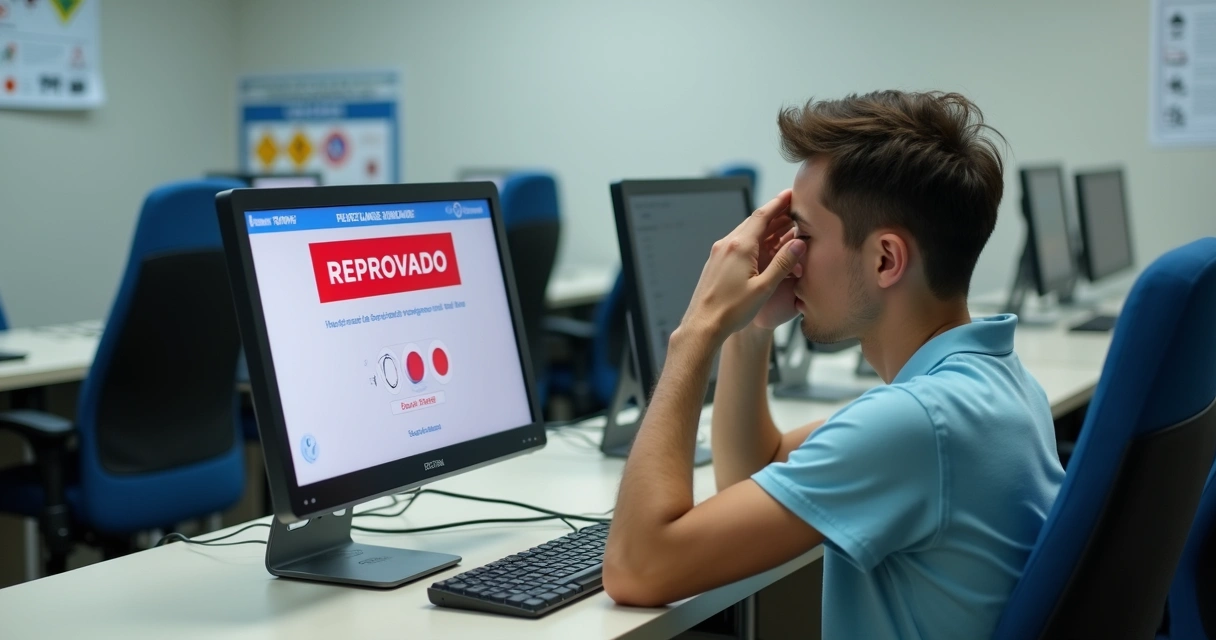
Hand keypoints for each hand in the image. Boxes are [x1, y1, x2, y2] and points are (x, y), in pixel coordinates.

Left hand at [678, 190, 806, 343]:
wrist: (702, 325)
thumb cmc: (732, 311)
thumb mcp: (764, 288)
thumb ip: (783, 264)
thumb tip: (798, 244)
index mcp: (740, 247)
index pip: (762, 216)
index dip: (779, 203)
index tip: (791, 194)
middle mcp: (726, 244)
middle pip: (754, 221)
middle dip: (775, 214)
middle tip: (792, 209)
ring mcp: (718, 253)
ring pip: (745, 232)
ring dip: (765, 228)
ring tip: (783, 226)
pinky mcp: (715, 262)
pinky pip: (737, 244)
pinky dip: (754, 240)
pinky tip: (763, 246)